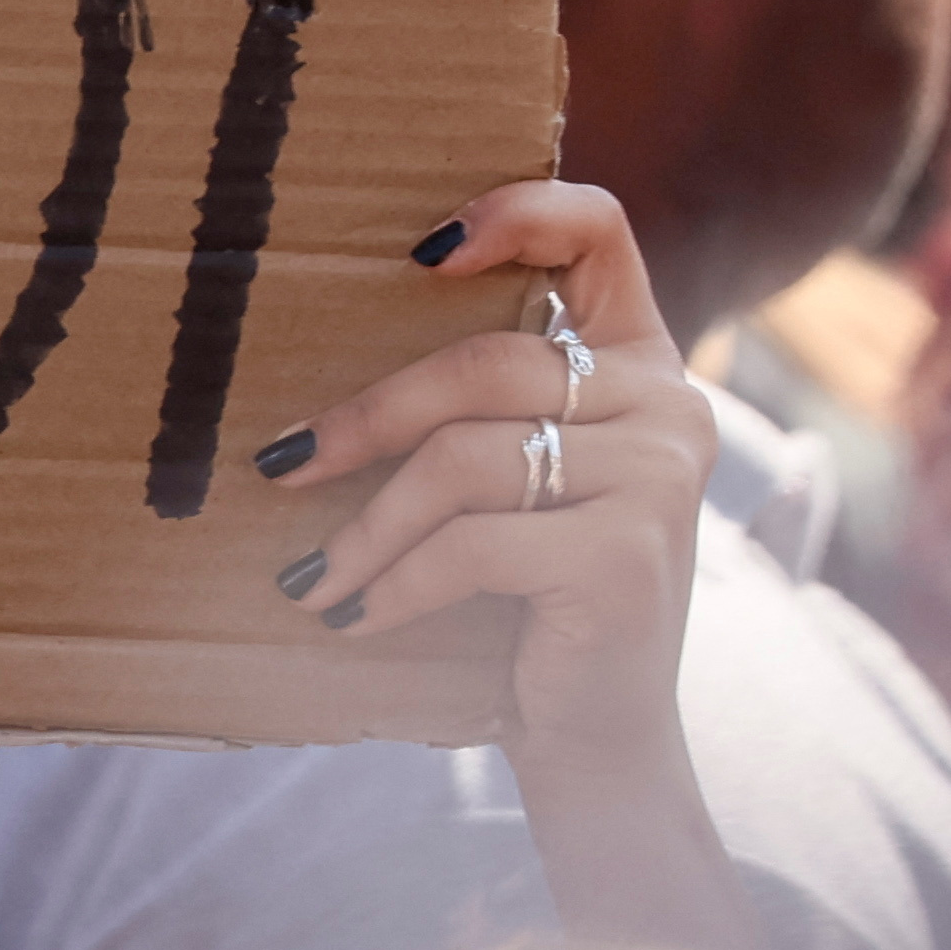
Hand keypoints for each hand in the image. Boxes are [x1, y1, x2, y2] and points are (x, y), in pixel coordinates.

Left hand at [258, 180, 712, 791]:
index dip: (515, 211)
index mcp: (641, 363)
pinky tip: (355, 615)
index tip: (418, 250)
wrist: (599, 738)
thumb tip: (312, 385)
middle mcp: (669, 404)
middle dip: (365, 417)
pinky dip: (396, 583)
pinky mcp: (628, 553)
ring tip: (311, 574)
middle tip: (280, 463)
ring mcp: (659, 476)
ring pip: (463, 459)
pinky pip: (471, 543)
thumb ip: (476, 405)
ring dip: (366, 526)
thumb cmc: (528, 595)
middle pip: (484, 363)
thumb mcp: (514, 479)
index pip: (600, 232)